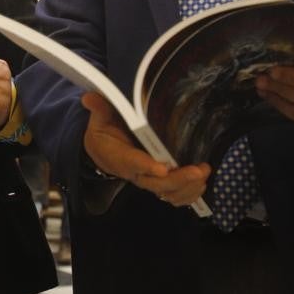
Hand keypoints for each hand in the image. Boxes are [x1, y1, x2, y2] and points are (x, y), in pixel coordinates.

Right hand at [80, 93, 208, 207]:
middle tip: (198, 170)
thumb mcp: (99, 119)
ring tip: (204, 172)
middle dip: (178, 180)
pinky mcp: (158, 183)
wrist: (102, 151)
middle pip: (156, 184)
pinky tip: (201, 183)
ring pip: (167, 193)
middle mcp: (135, 172)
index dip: (147, 167)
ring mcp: (148, 180)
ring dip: (188, 188)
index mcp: (119, 156)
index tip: (163, 168)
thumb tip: (89, 97)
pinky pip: (173, 196)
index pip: (132, 163)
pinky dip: (188, 194)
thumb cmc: (104, 132)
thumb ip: (99, 109)